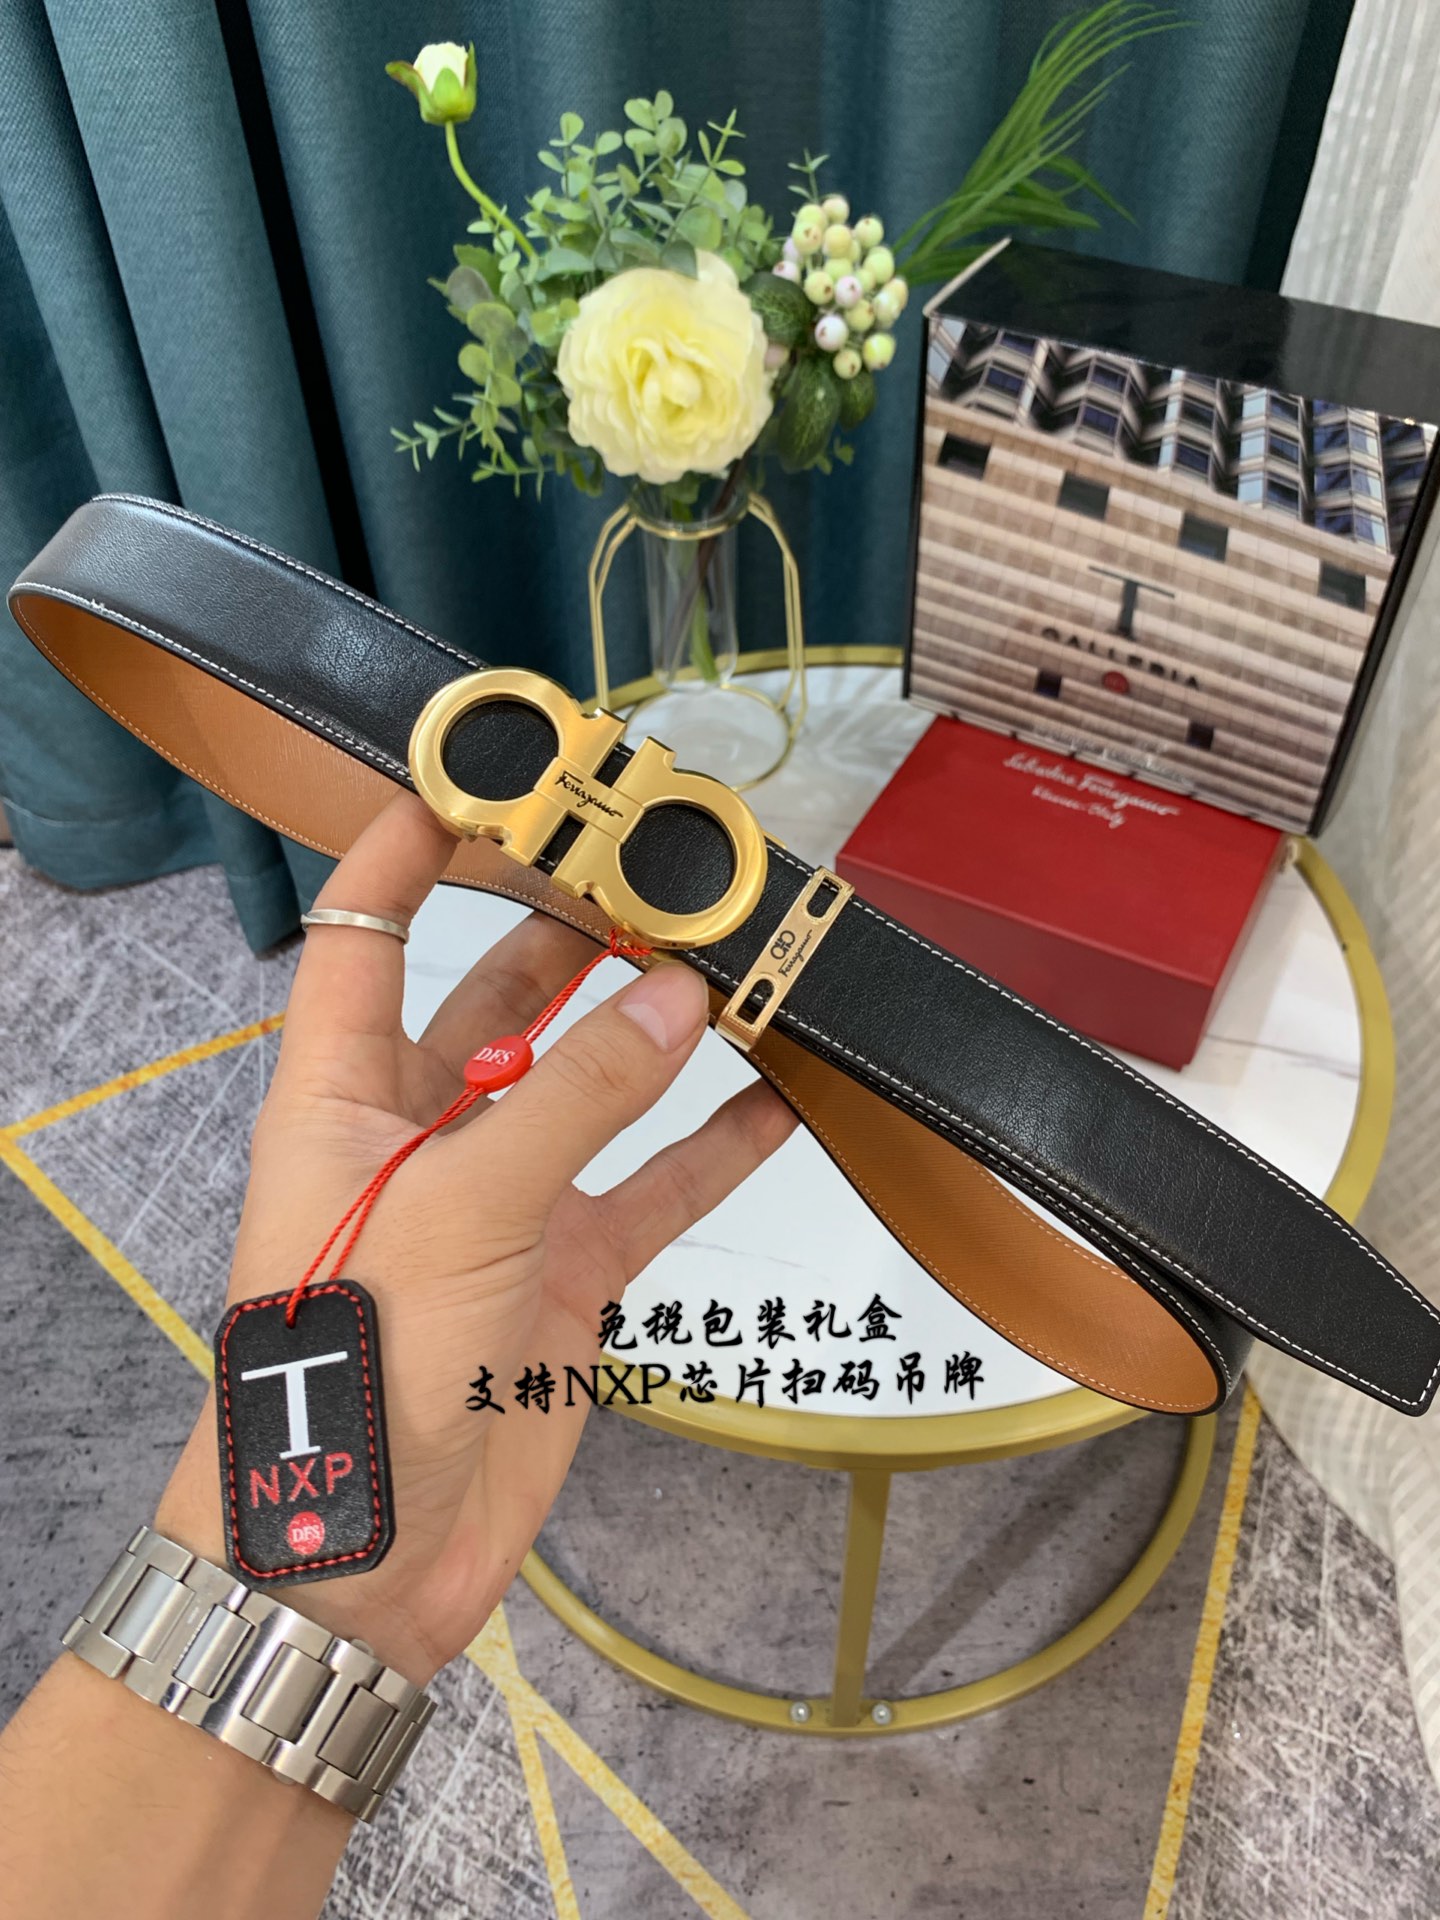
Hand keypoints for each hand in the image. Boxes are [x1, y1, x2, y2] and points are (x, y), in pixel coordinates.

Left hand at [158, 793, 794, 1680]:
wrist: (367, 1557)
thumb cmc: (359, 1366)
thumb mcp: (466, 1203)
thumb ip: (578, 1095)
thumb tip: (682, 995)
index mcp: (343, 1092)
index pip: (364, 934)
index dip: (409, 850)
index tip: (490, 782)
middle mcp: (422, 1129)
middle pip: (494, 992)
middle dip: (569, 930)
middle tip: (661, 870)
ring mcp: (503, 1200)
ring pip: (590, 1083)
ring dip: (655, 1028)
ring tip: (734, 960)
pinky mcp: (567, 1272)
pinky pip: (654, 1188)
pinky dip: (715, 1145)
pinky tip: (780, 1096)